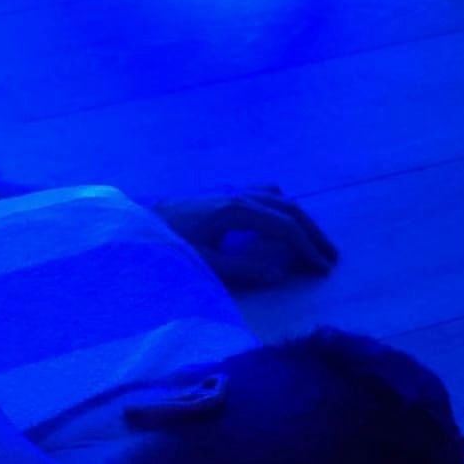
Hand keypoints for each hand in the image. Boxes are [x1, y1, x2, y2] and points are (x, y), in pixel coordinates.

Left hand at [152, 185, 338, 289]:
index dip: (307, 249)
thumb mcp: (202, 263)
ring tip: (311, 244)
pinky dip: (278, 208)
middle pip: (289, 208)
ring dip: (298, 220)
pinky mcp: (220, 193)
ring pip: (277, 198)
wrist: (132, 222)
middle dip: (312, 233)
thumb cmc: (163, 245)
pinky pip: (261, 194)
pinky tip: (278, 224)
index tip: (322, 269)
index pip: (284, 227)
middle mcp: (237, 193)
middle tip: (330, 257)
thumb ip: (242, 269)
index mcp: (235, 210)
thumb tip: (280, 274)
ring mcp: (229, 189)